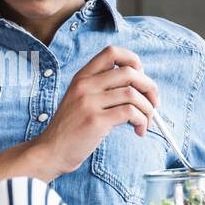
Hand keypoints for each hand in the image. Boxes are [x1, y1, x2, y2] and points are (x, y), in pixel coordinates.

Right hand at [27, 45, 160, 178]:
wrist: (51, 152)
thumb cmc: (70, 129)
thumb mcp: (80, 100)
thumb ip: (102, 89)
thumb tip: (140, 87)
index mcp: (82, 77)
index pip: (112, 52)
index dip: (133, 61)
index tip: (140, 78)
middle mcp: (85, 86)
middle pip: (129, 72)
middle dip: (149, 87)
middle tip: (153, 104)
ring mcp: (89, 103)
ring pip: (133, 94)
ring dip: (148, 109)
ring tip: (146, 122)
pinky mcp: (95, 121)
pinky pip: (130, 112)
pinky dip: (141, 121)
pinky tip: (139, 130)